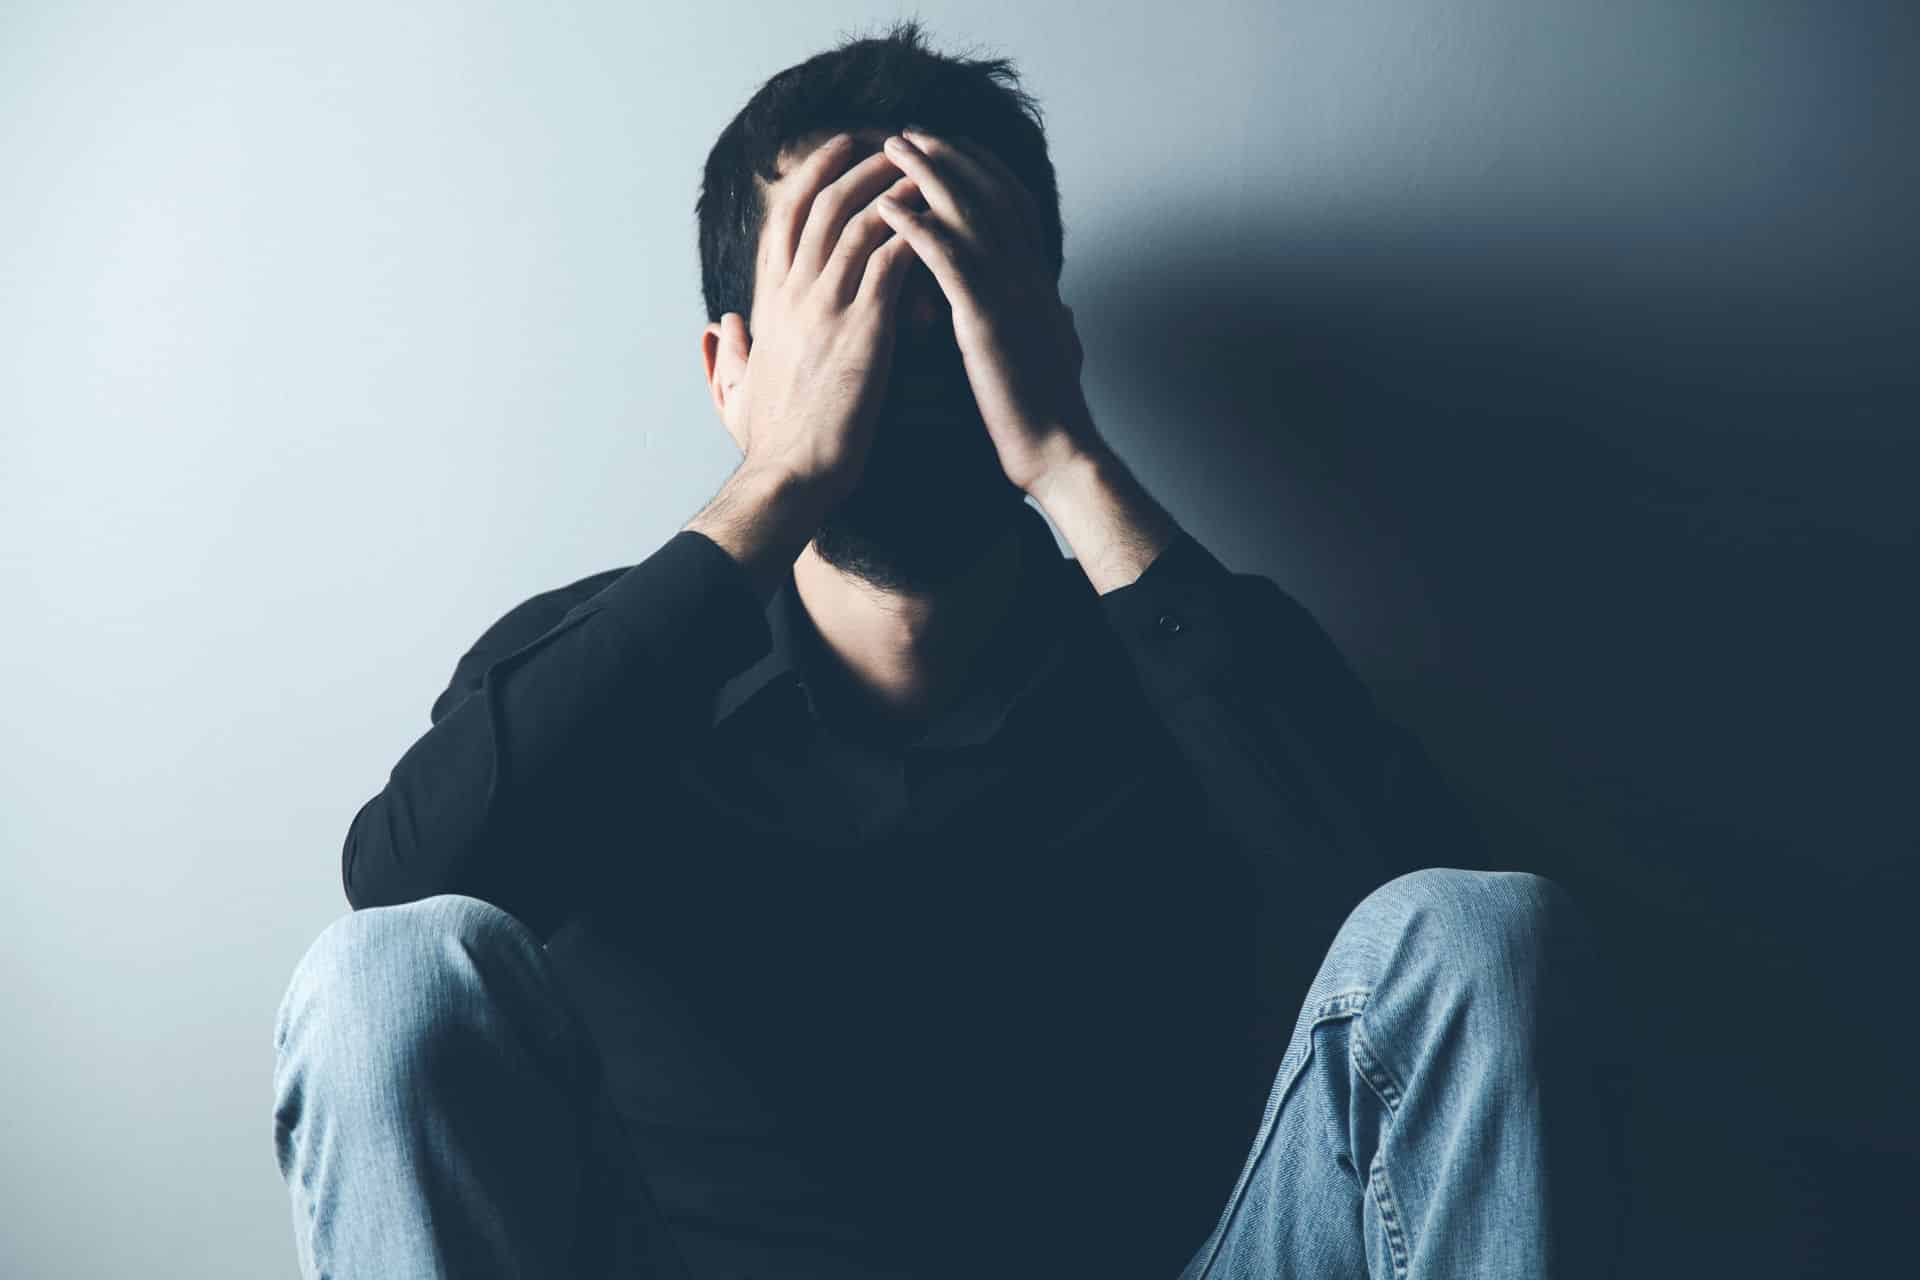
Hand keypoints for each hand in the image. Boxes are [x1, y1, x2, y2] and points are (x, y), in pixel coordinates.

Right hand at [717, 133, 924, 510]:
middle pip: (822, 202)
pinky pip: (890, 259)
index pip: (784, 218)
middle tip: (894, 142)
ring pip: (858, 218)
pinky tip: (940, 218)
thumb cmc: (769, 445)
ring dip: (894, 186)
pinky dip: (915, 231)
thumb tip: (719, 328)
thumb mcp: (735, 393)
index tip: (841, 150)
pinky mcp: (863, 328)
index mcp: (769, 303)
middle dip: (860, 162)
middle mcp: (793, 293)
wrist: (790, 477)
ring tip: (926, 167)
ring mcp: (826, 306)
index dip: (813, 175)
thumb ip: (728, 355)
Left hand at [873, 129, 1104, 496]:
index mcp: (1039, 282)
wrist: (1057, 452)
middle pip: (990, 192)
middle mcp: (1028, 275)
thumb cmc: (1051, 414)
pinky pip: (948, 258)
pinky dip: (917, 226)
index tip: (950, 147)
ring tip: (893, 148)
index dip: (983, 168)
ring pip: (970, 212)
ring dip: (929, 173)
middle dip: (950, 155)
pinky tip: (887, 208)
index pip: (1014, 203)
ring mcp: (1010, 293)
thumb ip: (1057, 324)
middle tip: (911, 132)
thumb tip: (1064, 311)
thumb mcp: (1060, 356)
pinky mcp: (987, 319)